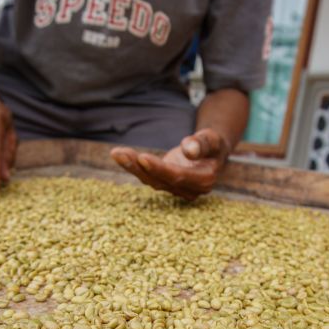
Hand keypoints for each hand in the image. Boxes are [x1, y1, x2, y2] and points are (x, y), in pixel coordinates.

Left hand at [111, 128, 228, 200]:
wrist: (211, 153)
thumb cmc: (212, 144)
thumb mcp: (212, 139)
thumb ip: (202, 143)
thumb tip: (189, 149)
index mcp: (204, 180)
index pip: (178, 176)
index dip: (160, 168)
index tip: (142, 157)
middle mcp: (189, 190)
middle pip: (160, 180)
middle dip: (139, 167)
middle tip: (119, 154)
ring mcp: (176, 189)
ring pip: (151, 180)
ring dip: (132, 167)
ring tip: (116, 153)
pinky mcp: (165, 184)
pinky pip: (147, 176)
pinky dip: (133, 166)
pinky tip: (119, 155)